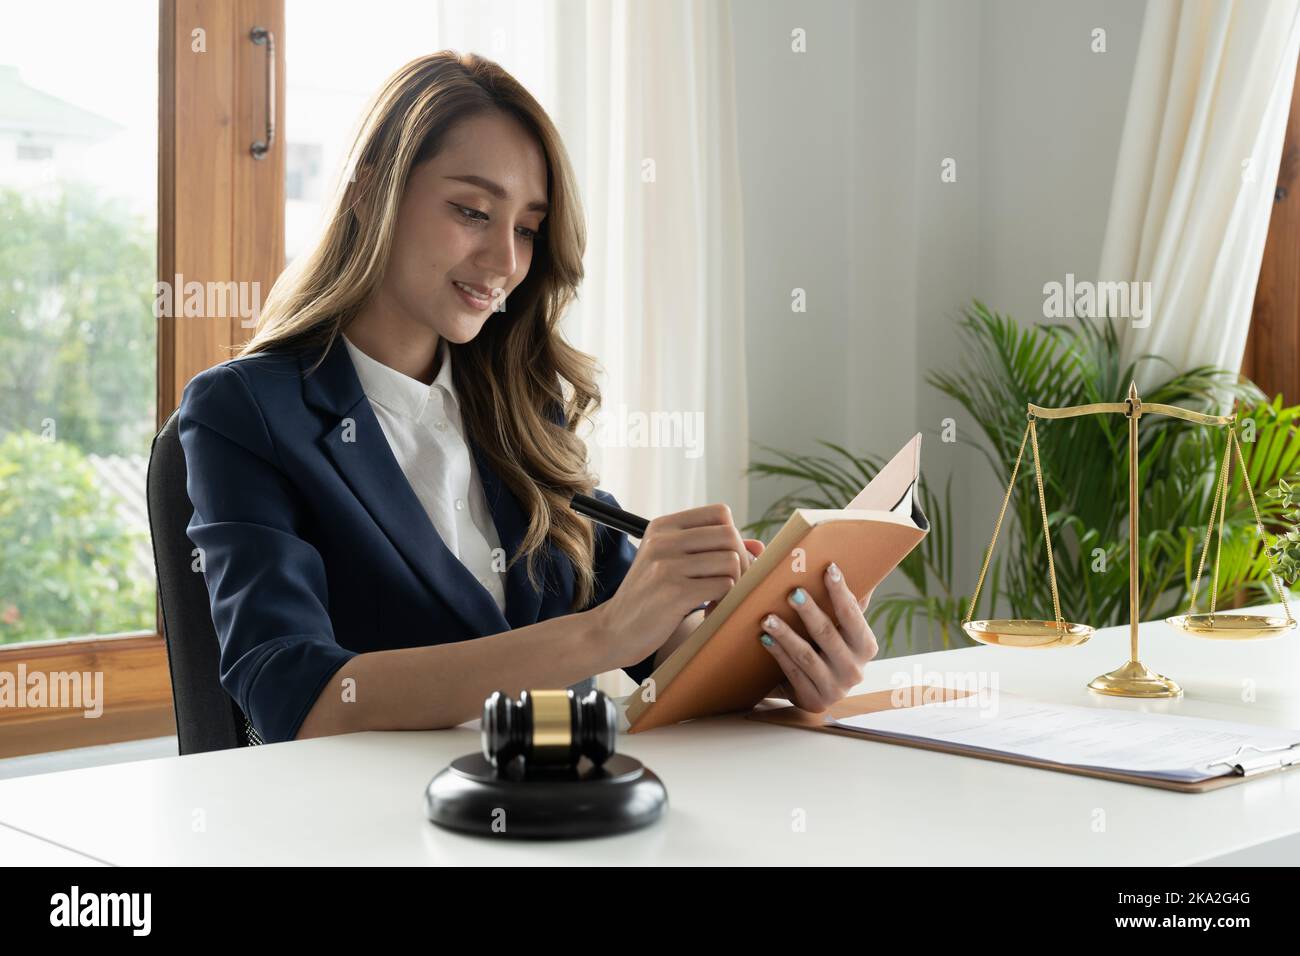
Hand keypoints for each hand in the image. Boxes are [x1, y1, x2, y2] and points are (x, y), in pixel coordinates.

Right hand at [593, 504, 751, 668]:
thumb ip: (712, 551)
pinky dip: (725, 602)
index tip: (728, 562)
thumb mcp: (673, 564)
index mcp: (663, 526)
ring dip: (735, 586)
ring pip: (731, 562)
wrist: (613, 631)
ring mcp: (667, 564)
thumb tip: (761, 546)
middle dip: (743, 562)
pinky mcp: (674, 592)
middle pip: (730, 536)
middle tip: (732, 586)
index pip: (720, 513)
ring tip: (718, 601)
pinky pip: (724, 587)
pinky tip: (710, 613)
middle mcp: (664, 540)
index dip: (734, 537)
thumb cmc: (649, 598)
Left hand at [758, 562, 878, 712]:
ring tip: (767, 617)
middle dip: (809, 611)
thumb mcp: (840, 628)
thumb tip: (840, 561)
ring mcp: (836, 688)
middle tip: (792, 592)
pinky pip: (792, 672)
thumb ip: (845, 601)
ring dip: (786, 634)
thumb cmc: (828, 647)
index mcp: (866, 646)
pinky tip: (765, 638)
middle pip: (828, 635)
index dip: (841, 591)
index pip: (853, 614)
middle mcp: (855, 669)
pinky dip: (778, 654)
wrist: (818, 688)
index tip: (828, 568)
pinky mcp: (814, 700)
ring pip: (807, 655)